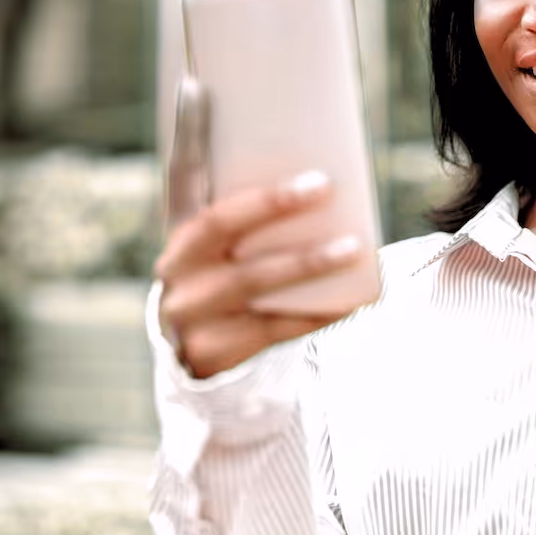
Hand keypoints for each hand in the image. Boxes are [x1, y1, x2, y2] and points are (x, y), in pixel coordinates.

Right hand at [154, 171, 362, 377]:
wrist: (183, 333)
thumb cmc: (219, 269)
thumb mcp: (219, 242)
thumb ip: (248, 218)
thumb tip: (319, 186)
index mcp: (184, 243)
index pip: (220, 220)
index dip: (269, 204)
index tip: (320, 183)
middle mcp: (181, 282)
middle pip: (246, 270)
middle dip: (303, 254)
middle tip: (353, 240)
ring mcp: (193, 321)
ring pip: (259, 298)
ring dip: (310, 275)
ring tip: (354, 257)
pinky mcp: (212, 352)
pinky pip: (274, 331)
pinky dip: (314, 314)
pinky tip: (348, 301)